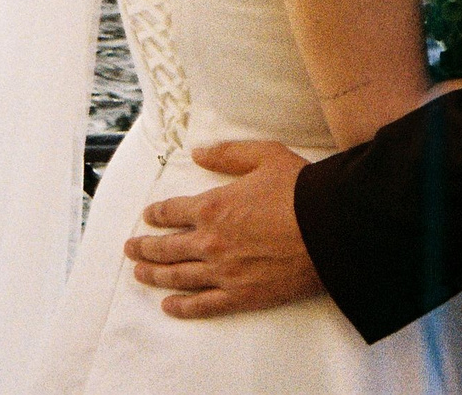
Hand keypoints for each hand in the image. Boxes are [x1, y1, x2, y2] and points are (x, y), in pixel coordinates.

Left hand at [125, 141, 322, 318]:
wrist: (330, 229)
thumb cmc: (300, 190)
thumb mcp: (264, 155)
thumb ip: (227, 154)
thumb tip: (198, 153)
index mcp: (213, 206)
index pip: (172, 212)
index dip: (156, 214)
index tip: (148, 216)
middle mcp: (210, 241)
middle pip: (167, 247)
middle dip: (145, 247)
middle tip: (131, 248)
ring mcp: (223, 272)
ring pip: (178, 277)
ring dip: (155, 276)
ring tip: (139, 274)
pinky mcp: (241, 296)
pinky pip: (203, 305)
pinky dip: (182, 307)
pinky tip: (169, 306)